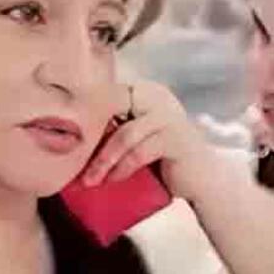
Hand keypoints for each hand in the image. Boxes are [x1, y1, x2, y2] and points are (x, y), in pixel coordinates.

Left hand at [81, 80, 219, 201]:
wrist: (204, 181)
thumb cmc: (163, 160)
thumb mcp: (138, 139)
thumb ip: (116, 129)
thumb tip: (74, 136)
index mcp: (146, 92)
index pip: (110, 95)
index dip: (88, 113)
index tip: (70, 136)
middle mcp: (158, 97)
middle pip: (113, 109)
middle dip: (92, 135)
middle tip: (73, 157)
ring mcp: (169, 116)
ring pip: (125, 135)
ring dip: (103, 160)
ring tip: (90, 179)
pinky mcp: (176, 139)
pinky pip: (139, 152)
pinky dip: (122, 167)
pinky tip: (113, 179)